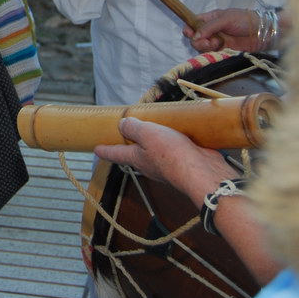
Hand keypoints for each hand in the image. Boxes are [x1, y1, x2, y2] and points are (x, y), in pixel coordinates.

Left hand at [94, 117, 238, 207]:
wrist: (203, 172)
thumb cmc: (172, 154)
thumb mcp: (148, 134)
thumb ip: (134, 128)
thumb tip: (122, 124)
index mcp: (137, 158)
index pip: (116, 154)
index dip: (105, 150)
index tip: (96, 149)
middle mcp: (150, 164)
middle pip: (136, 154)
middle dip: (130, 146)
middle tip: (126, 135)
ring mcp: (168, 165)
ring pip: (156, 152)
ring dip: (154, 142)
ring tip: (154, 129)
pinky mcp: (185, 161)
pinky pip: (175, 150)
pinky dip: (174, 142)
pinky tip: (179, 133)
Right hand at [184, 8, 261, 52]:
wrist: (261, 33)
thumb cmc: (244, 20)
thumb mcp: (225, 18)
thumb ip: (209, 26)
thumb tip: (194, 36)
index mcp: (209, 19)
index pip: (193, 24)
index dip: (189, 29)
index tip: (189, 34)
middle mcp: (210, 31)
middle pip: (195, 38)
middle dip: (198, 41)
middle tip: (209, 42)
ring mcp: (216, 42)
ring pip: (201, 47)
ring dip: (205, 47)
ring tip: (217, 44)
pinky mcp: (222, 52)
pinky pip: (210, 55)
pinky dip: (212, 54)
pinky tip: (220, 50)